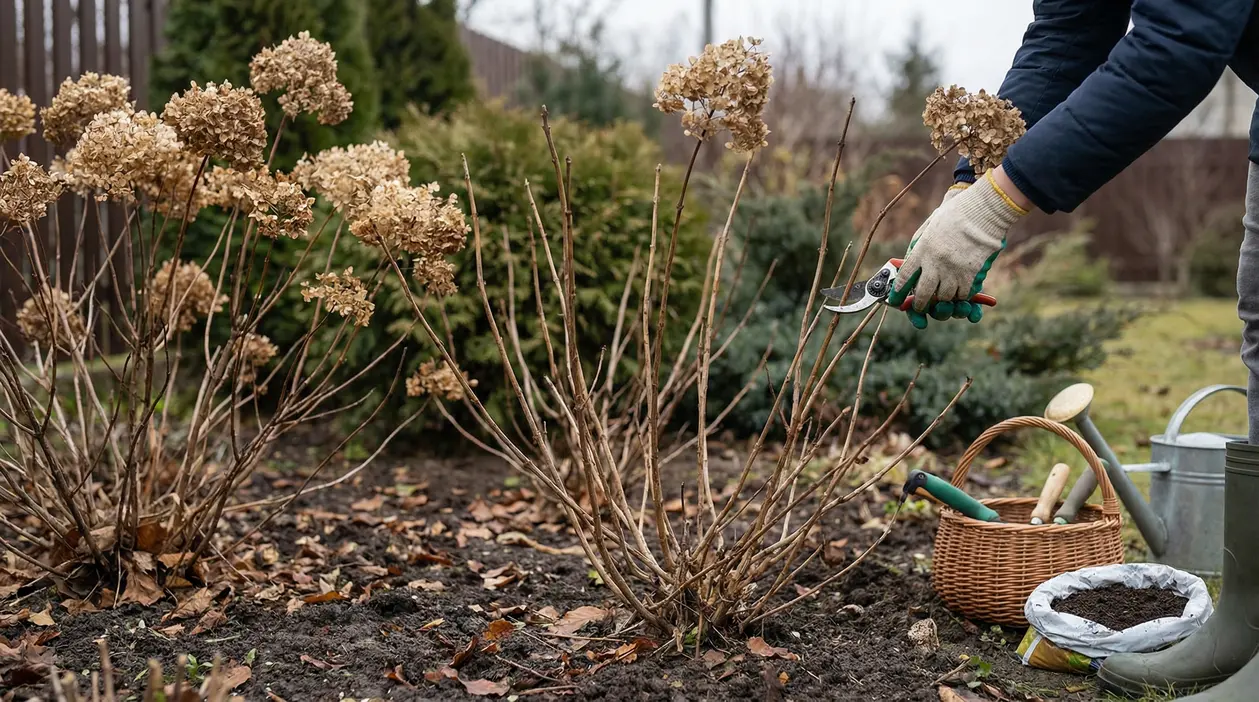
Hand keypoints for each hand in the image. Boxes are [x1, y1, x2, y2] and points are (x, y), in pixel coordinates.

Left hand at [887, 170, 1026, 328]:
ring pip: (944, 297)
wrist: (983, 210)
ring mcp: (953, 270)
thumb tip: (910, 260)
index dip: (899, 292)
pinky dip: (961, 294)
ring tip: (943, 294)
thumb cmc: (956, 213)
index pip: (904, 277)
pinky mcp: (971, 274)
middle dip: (919, 305)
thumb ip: (919, 244)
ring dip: (943, 298)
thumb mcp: (930, 226)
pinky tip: (960, 288)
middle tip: (920, 307)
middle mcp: (935, 263)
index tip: (896, 300)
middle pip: (923, 294)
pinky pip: (963, 294)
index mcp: (922, 250)